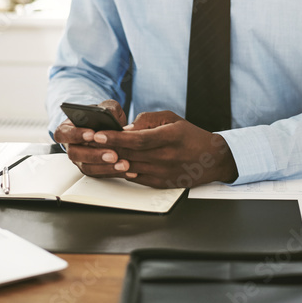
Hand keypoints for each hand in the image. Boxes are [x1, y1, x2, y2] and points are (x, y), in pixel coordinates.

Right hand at [53, 100, 131, 177]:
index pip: (63, 133)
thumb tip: (110, 114)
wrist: (110, 128)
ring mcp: (81, 160)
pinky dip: (116, 173)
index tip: (92, 134)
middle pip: (75, 154)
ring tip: (123, 164)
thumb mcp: (107, 106)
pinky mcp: (93, 169)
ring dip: (106, 167)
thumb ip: (108, 108)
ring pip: (87, 167)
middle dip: (94, 155)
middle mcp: (72, 146)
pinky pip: (101, 175)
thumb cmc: (104, 116)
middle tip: (112, 154)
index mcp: (68, 129)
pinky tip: (129, 171)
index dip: (75, 135)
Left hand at [91, 111, 238, 188]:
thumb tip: (126, 128)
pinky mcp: (163, 184)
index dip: (115, 137)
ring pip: (131, 167)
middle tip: (89, 143)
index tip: (98, 135)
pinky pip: (137, 178)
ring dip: (112, 161)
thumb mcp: (172, 119)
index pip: (137, 139)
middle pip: (130, 154)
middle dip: (107, 148)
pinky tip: (115, 164)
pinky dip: (124, 171)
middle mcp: (168, 156)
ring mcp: (165, 172)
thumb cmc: (190, 136)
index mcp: (171, 137)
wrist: (212, 158)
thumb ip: (148, 120)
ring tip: (97, 154)